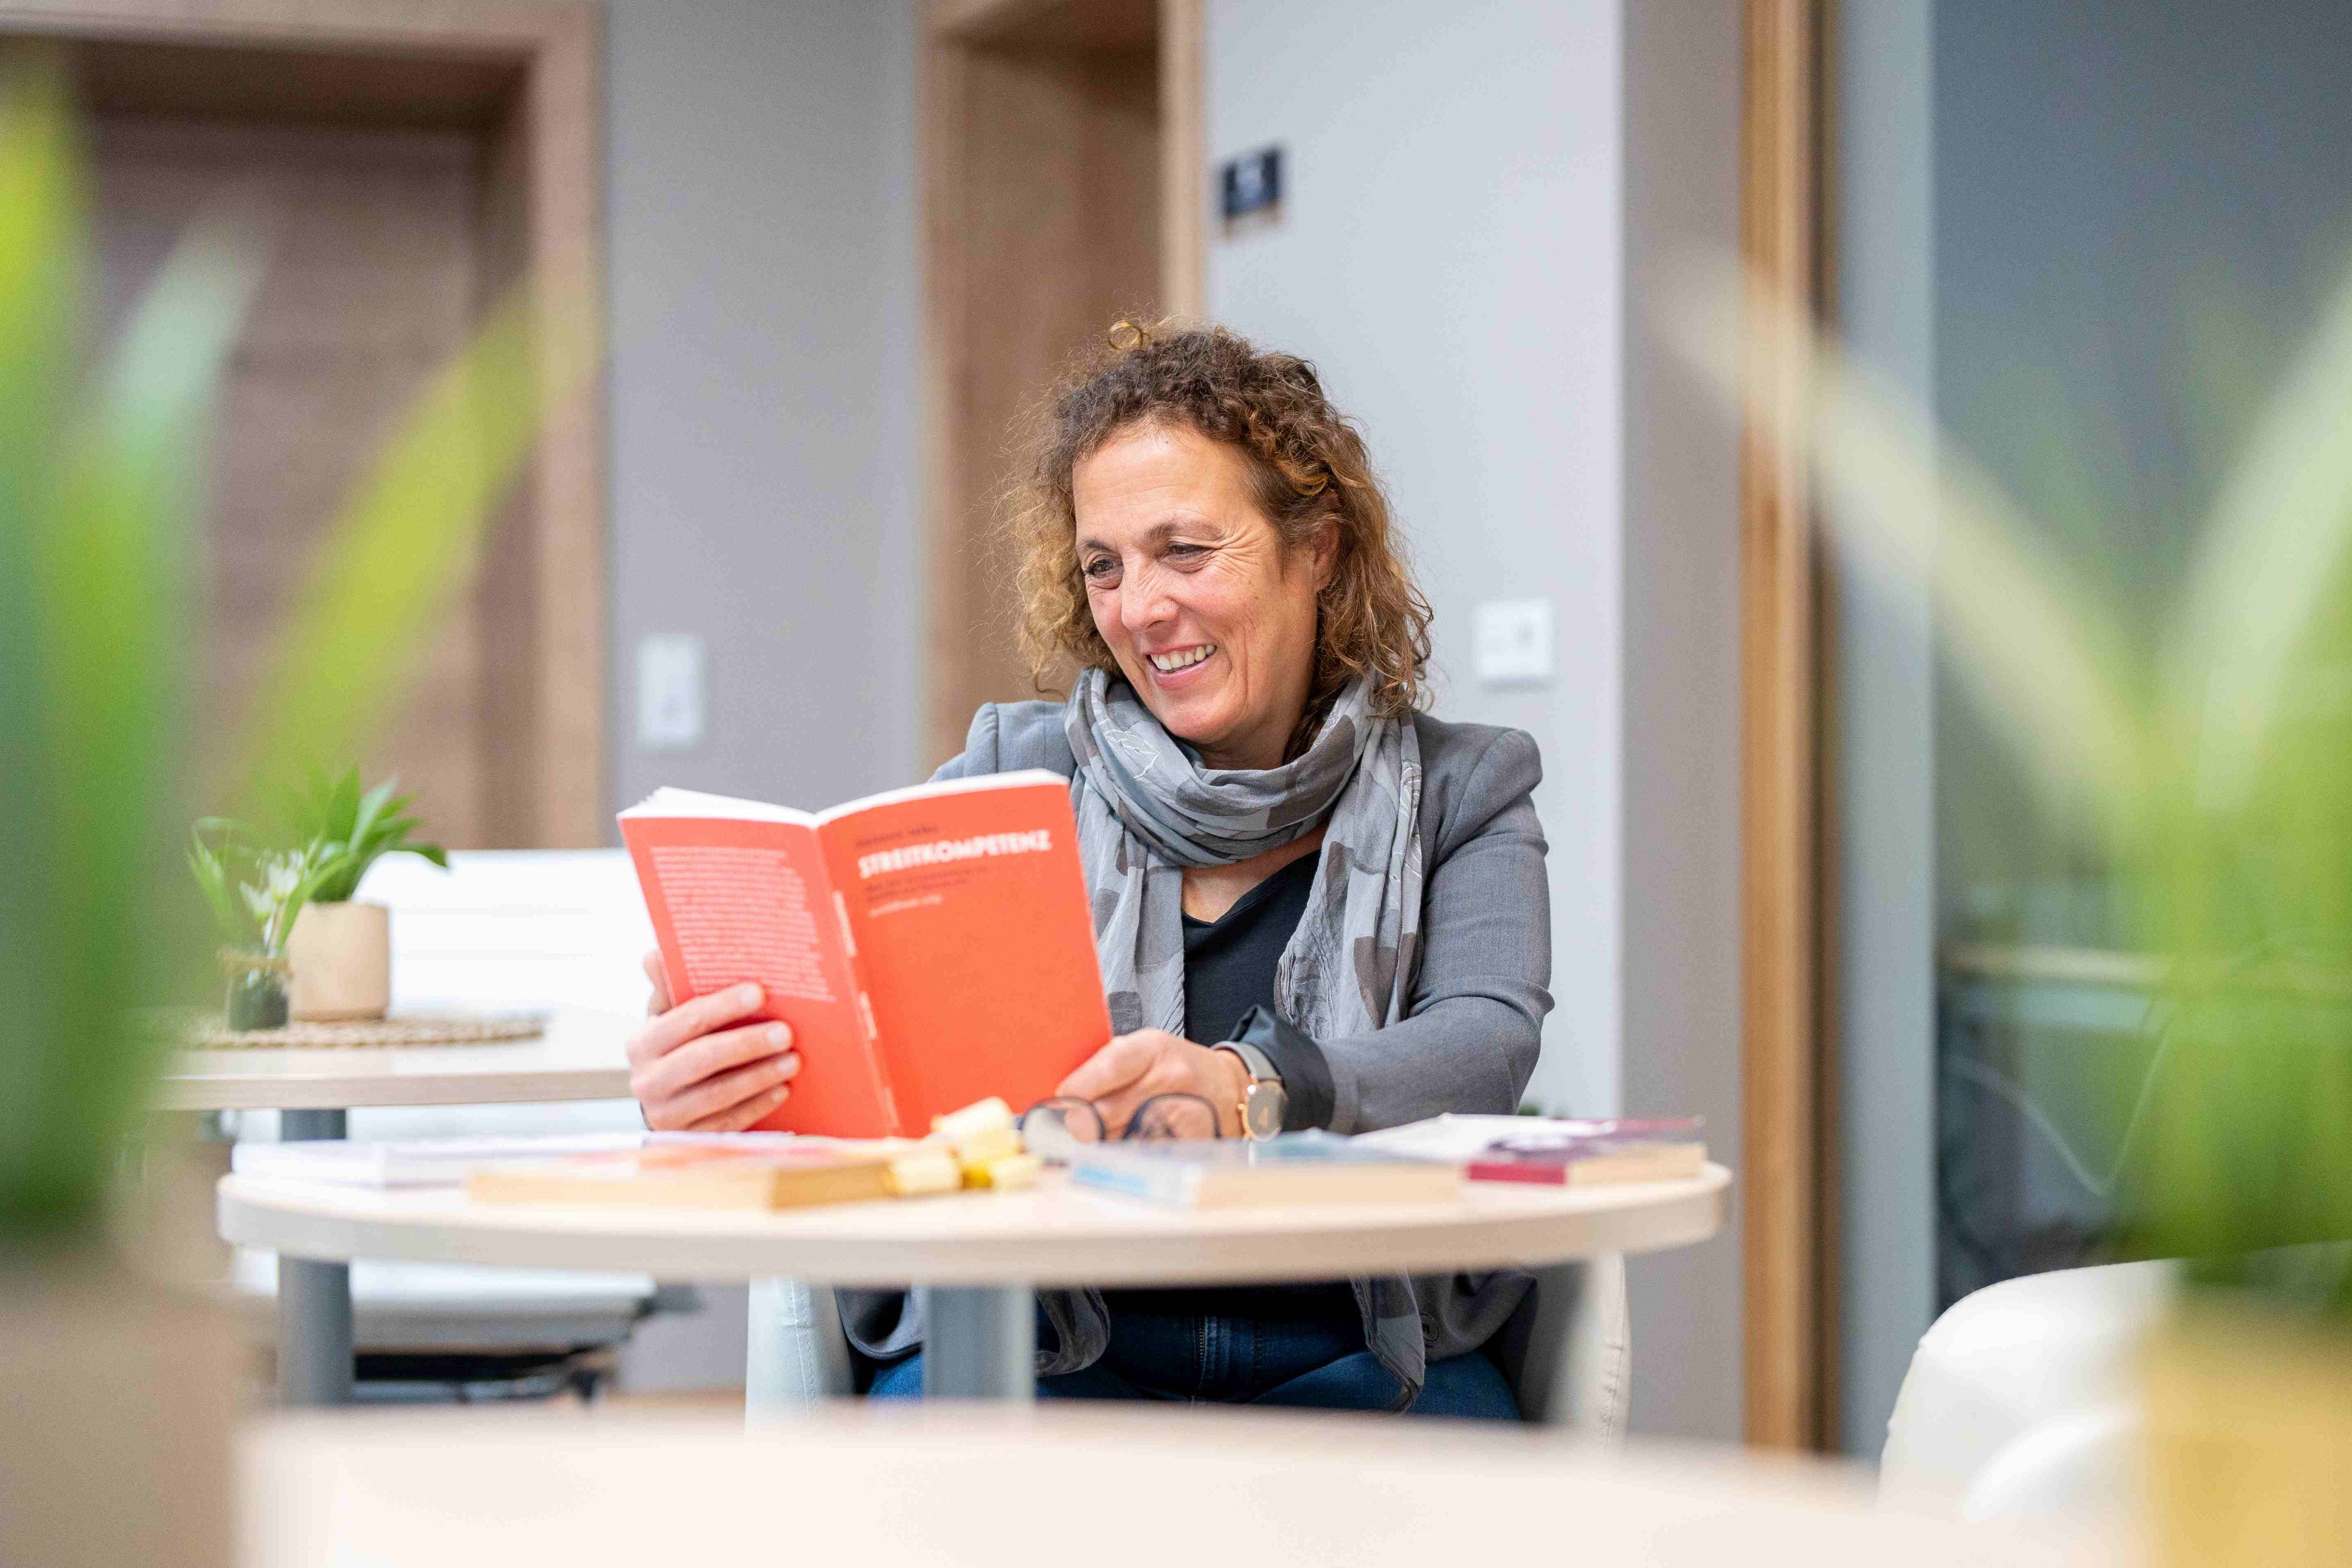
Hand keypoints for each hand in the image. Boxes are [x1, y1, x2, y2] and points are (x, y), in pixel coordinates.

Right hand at [627, 952, 801, 1130]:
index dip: (723, 1005)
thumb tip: (654, 955)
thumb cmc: (678, 1048)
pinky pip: (727, 1123)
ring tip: (793, 1060)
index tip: (760, 992)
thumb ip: (667, 986)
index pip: (686, 1020)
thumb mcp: (669, 1018)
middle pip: (702, 1058)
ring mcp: (666, 1114)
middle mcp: (647, 1081)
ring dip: (759, 1076)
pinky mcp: (688, 1139)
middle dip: (747, 1044)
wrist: (668, 1102)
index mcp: (642, 1043)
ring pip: (718, 1094)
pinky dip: (757, 1105)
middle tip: (787, 1032)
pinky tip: (783, 1090)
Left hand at [1056, 1028, 1249, 1138]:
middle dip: (1081, 1127)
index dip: (1078, 1089)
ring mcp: (1183, 1108)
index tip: (1059, 1104)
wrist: (1228, 1088)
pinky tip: (1125, 1152)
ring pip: (1122, 1139)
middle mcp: (1170, 1076)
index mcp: (1152, 1047)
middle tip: (1066, 1133)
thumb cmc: (1174, 1068)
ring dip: (1101, 1145)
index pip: (1110, 1066)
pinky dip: (1128, 1157)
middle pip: (1109, 1112)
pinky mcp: (1191, 1139)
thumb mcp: (1144, 1052)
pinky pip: (1145, 1154)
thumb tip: (1063, 1102)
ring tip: (1097, 1141)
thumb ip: (1105, 1069)